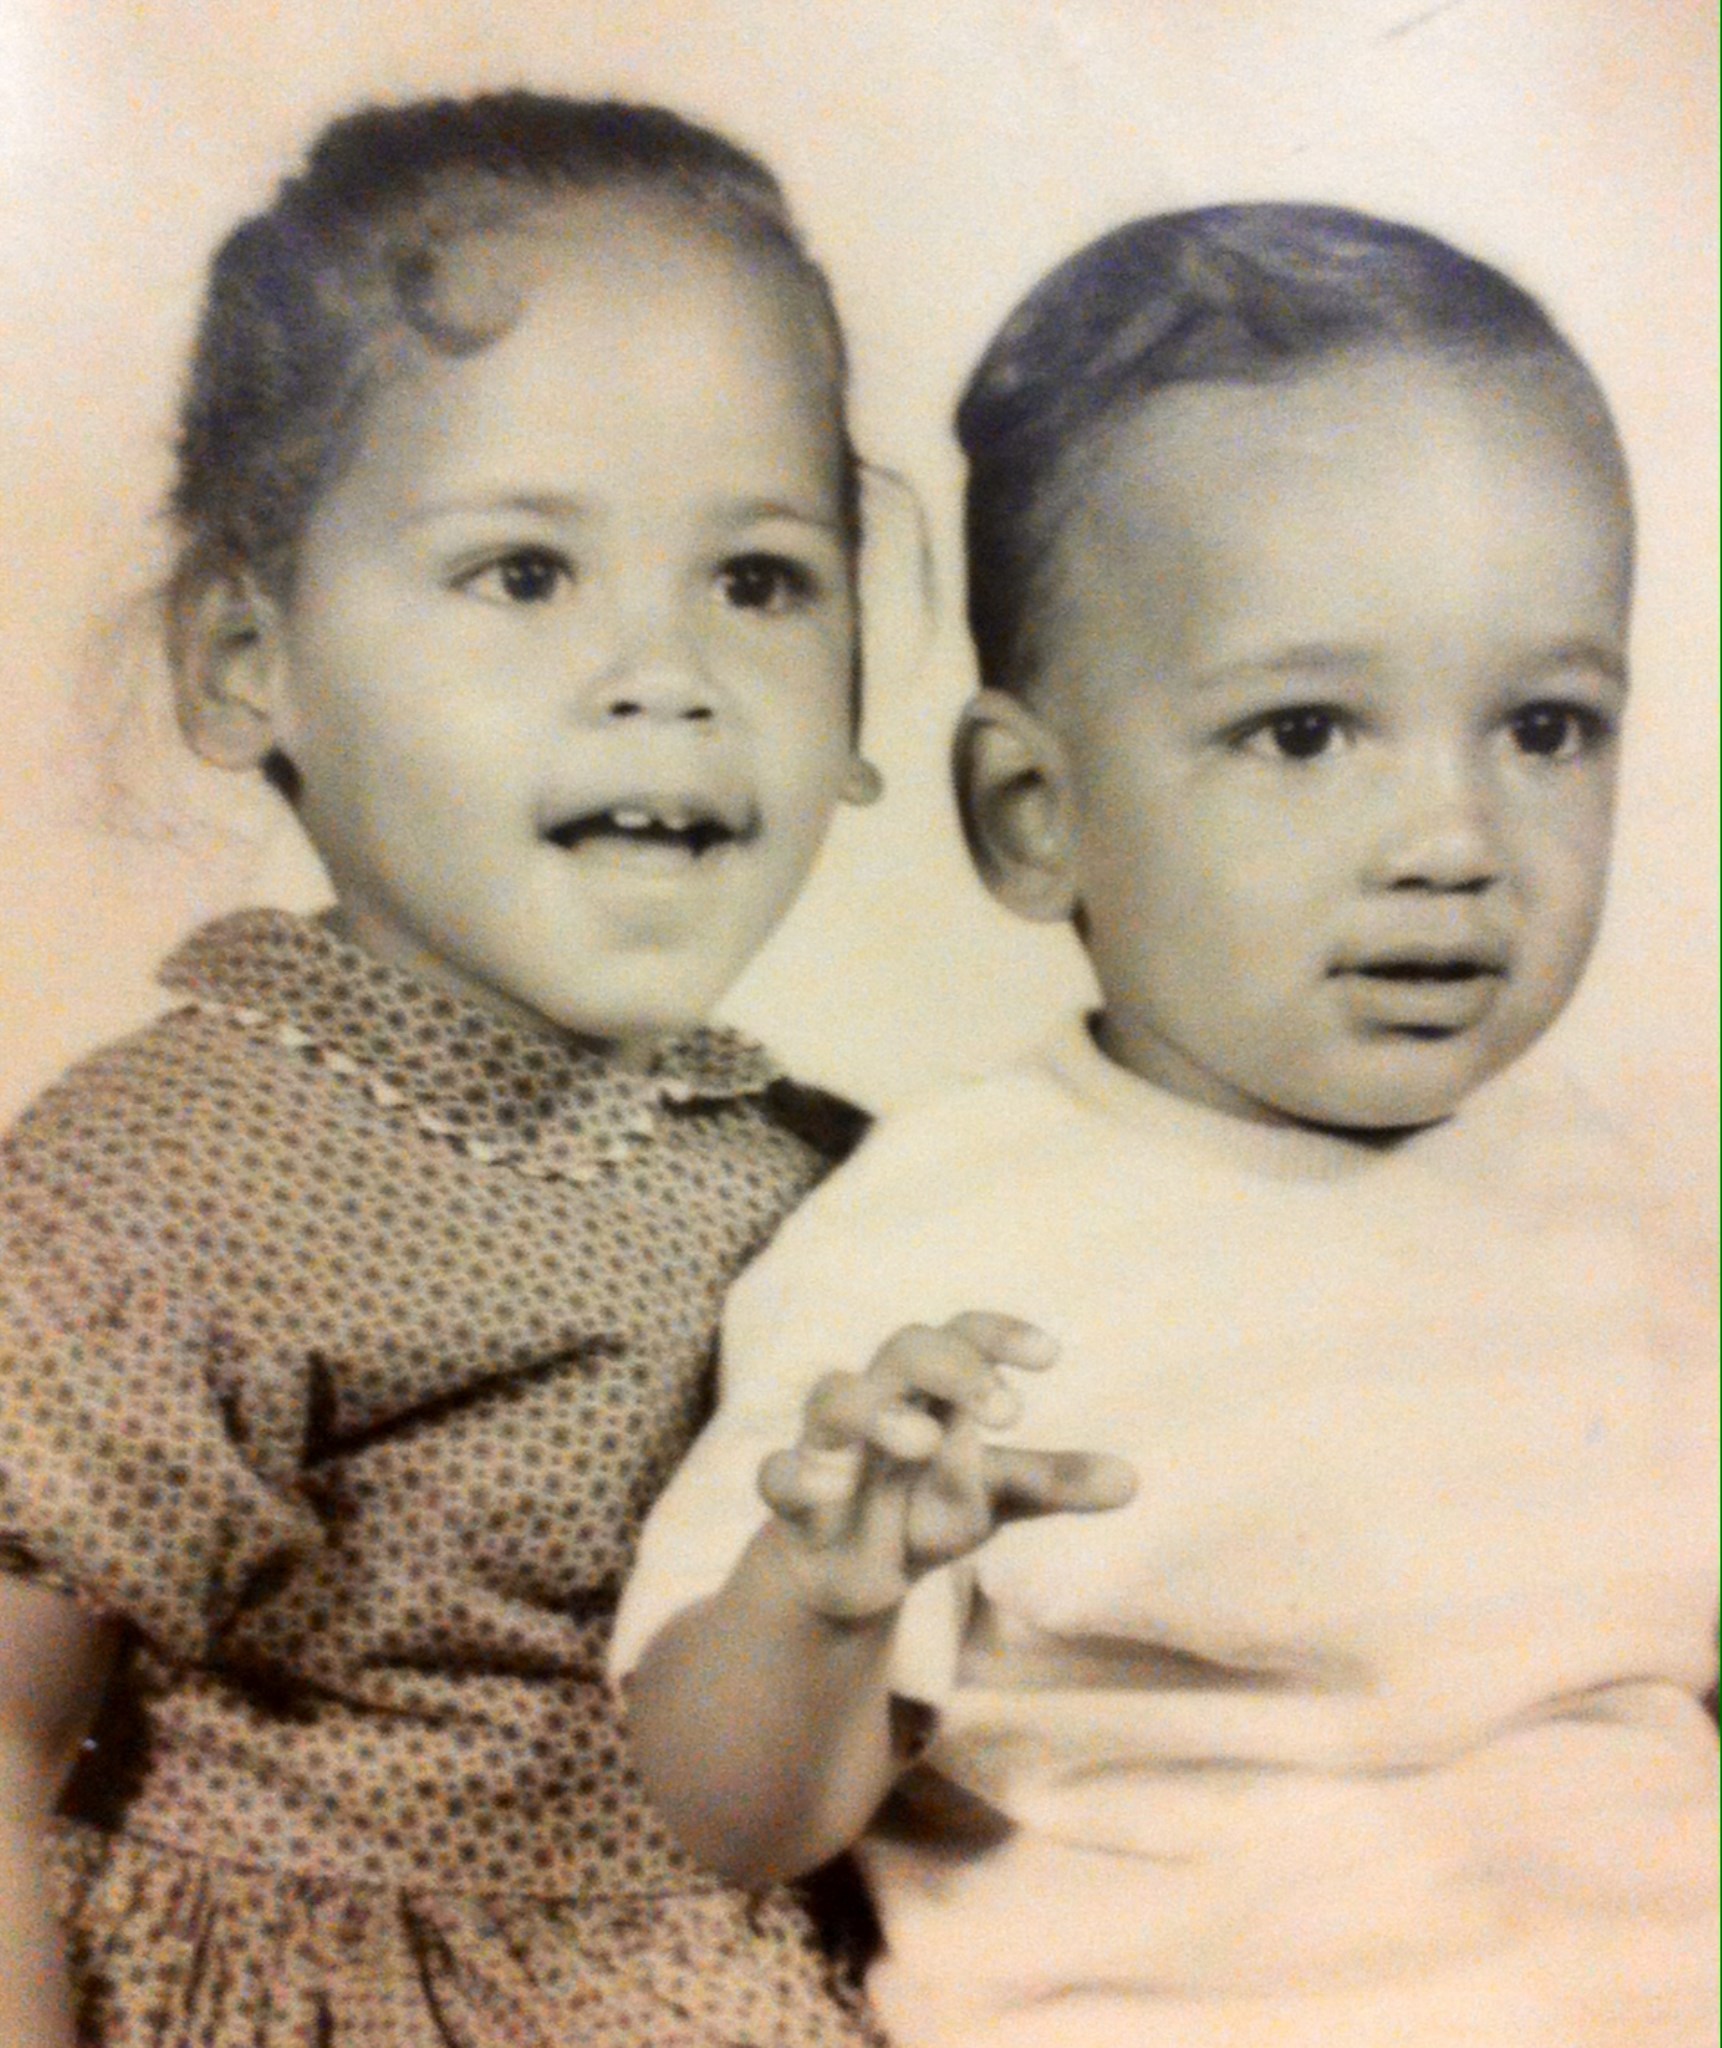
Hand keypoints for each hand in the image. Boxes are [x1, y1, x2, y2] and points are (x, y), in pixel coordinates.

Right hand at [757, 1312, 1135, 1621]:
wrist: (851, 1574)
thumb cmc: (925, 1508)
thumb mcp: (994, 1499)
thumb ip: (1050, 1483)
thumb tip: (1131, 1480)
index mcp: (931, 1389)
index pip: (960, 1333)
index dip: (997, 1334)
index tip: (1049, 1357)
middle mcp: (879, 1400)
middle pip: (903, 1347)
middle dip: (953, 1367)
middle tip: (1009, 1413)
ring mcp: (830, 1445)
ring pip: (834, 1396)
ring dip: (877, 1411)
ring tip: (924, 1443)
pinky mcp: (791, 1497)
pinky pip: (775, 1473)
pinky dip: (793, 1474)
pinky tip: (824, 1490)